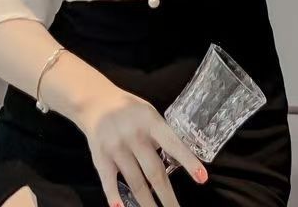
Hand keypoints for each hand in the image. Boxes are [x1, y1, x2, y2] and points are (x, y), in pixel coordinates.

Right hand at [75, 83, 207, 206]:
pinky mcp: (100, 158)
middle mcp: (134, 136)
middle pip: (154, 171)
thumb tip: (177, 159)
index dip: (188, 161)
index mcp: (150, 122)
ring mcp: (116, 148)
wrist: (95, 101)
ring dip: (147, 203)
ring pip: (135, 182)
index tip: (202, 178)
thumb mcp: (148, 113)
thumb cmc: (128, 109)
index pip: (173, 144)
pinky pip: (109, 182)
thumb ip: (160, 133)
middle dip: (168, 196)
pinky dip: (114, 197)